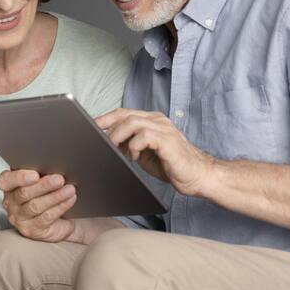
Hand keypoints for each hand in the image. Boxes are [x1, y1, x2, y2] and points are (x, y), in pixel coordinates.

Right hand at [0, 169, 76, 241]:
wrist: (58, 219)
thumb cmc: (47, 193)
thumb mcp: (42, 181)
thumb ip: (41, 173)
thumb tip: (54, 166)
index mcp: (9, 186)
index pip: (6, 180)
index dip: (19, 177)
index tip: (35, 174)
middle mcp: (10, 203)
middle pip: (24, 193)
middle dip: (44, 185)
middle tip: (60, 179)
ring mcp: (19, 218)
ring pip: (35, 206)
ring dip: (55, 196)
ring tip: (70, 189)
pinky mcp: (31, 230)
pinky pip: (46, 217)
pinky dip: (60, 207)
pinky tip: (70, 199)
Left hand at [96, 108, 214, 196]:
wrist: (198, 175)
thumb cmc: (171, 165)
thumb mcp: (143, 153)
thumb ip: (128, 145)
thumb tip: (108, 142)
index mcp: (152, 121)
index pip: (124, 113)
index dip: (106, 118)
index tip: (91, 126)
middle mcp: (158, 120)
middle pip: (125, 115)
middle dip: (107, 126)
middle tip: (98, 140)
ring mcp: (164, 129)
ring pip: (132, 123)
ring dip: (118, 136)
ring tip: (114, 149)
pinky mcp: (168, 141)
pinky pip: (144, 136)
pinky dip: (133, 146)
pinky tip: (134, 157)